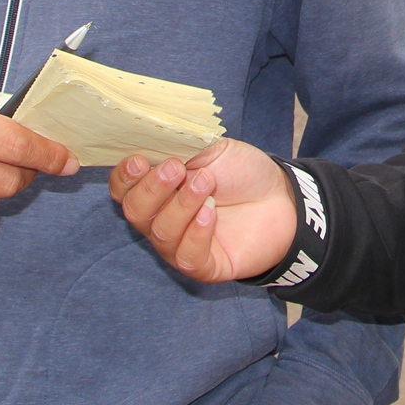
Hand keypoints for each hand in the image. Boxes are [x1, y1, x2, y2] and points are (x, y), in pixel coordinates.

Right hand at [109, 139, 296, 281]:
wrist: (281, 197)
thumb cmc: (240, 172)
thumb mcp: (210, 148)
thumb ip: (180, 145)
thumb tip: (152, 138)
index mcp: (156, 189)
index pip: (123, 189)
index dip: (125, 177)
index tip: (140, 161)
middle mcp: (160, 219)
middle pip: (135, 212)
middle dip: (153, 188)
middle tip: (178, 168)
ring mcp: (179, 245)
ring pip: (161, 233)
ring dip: (182, 205)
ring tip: (207, 183)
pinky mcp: (204, 266)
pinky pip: (187, 256)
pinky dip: (196, 233)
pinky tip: (211, 213)